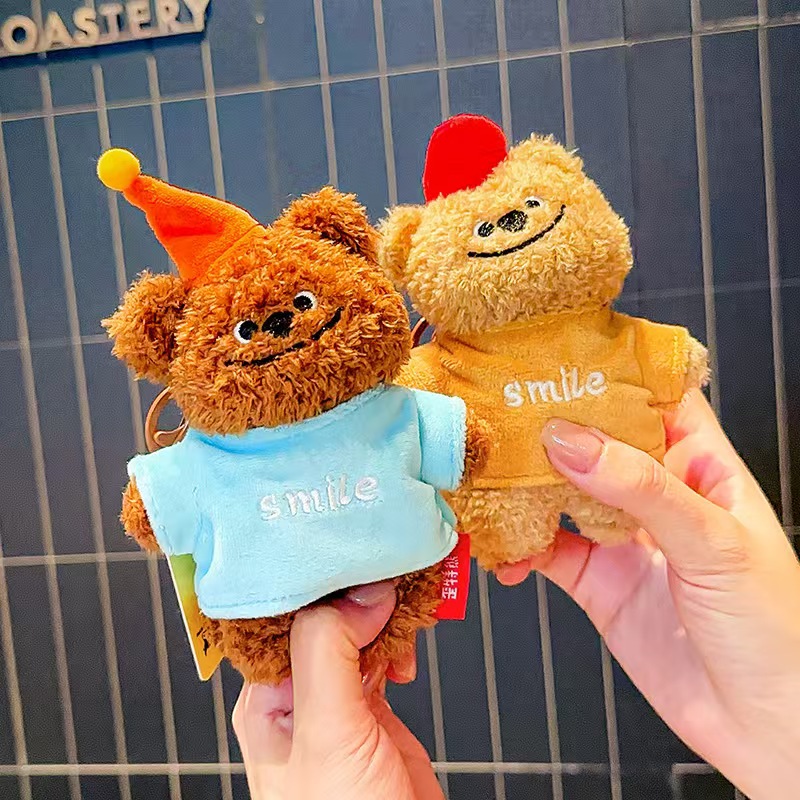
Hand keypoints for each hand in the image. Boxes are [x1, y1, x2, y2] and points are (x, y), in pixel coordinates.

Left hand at [233, 581, 442, 799]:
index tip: (347, 553)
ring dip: (380, 612)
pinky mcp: (373, 707)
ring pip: (355, 632)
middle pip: (322, 618)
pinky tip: (408, 644)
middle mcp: (298, 692)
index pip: (281, 614)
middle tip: (385, 566)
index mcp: (266, 694)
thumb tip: (357, 593)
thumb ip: (329, 653)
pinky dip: (398, 640)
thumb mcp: (326, 731)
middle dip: (354, 591)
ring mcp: (337, 699)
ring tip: (402, 600)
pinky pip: (382, 655)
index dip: (314, 580)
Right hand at [497, 390, 799, 799]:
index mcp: (701, 465)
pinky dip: (517, 547)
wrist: (765, 727)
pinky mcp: (596, 580)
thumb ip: (639, 488)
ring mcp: (622, 536)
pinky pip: (545, 550)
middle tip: (500, 405)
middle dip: (550, 423)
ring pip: (560, 492)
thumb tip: (568, 439)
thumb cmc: (776, 628)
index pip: (655, 395)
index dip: (612, 369)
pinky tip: (504, 550)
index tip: (560, 350)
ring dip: (523, 484)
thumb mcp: (713, 542)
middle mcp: (656, 493)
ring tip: (487, 471)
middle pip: (594, 439)